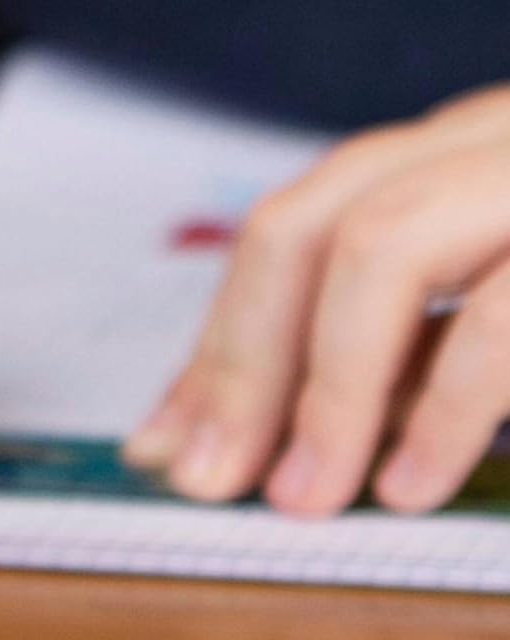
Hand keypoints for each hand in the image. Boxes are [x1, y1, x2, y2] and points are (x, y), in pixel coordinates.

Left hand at [123, 84, 509, 514]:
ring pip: (386, 244)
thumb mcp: (479, 313)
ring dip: (326, 391)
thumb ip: (371, 364)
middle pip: (314, 223)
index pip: (293, 229)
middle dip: (243, 362)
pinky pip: (502, 317)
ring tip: (303, 498)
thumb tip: (195, 441)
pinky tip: (409, 485)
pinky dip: (442, 410)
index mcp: (452, 156)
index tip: (164, 446)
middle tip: (209, 481)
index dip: (218, 343)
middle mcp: (491, 141)